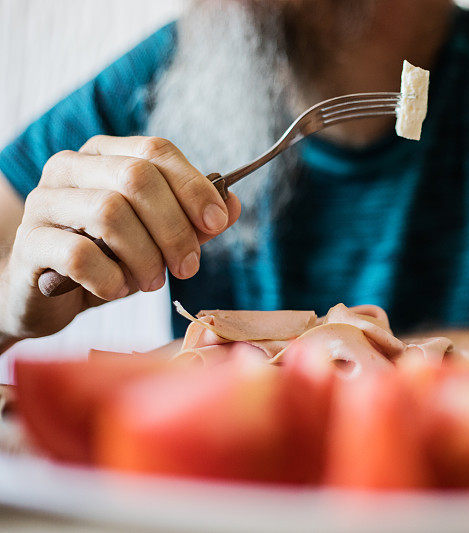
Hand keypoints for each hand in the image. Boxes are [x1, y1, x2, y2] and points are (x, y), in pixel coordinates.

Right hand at [0, 136, 240, 339]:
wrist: (44, 295)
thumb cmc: (107, 258)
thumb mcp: (157, 238)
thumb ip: (193, 220)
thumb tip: (232, 205)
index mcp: (106, 155)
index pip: (156, 151)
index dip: (194, 187)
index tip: (216, 224)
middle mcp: (71, 168)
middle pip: (137, 178)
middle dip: (174, 228)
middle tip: (188, 267)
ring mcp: (45, 202)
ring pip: (110, 213)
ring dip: (145, 256)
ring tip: (152, 282)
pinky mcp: (30, 243)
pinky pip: (80, 255)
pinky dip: (111, 279)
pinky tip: (116, 289)